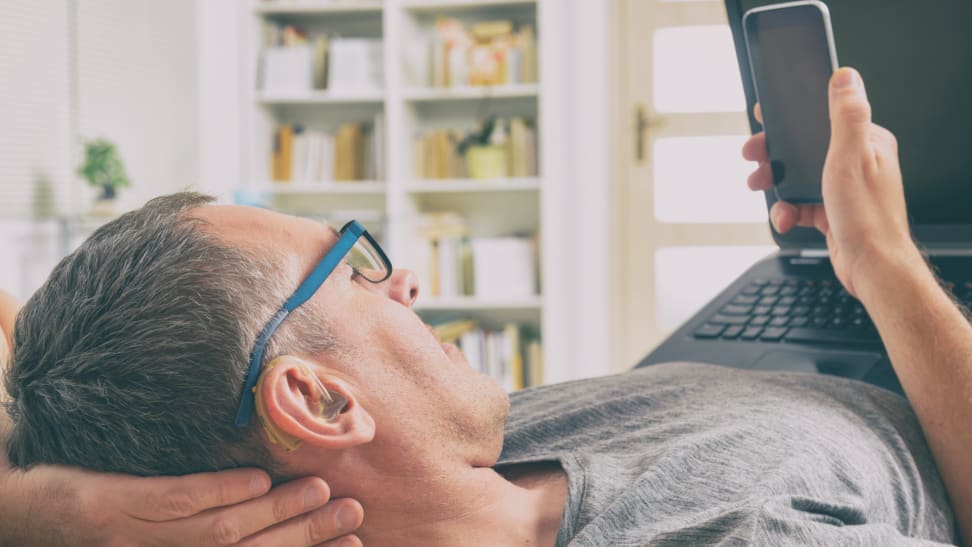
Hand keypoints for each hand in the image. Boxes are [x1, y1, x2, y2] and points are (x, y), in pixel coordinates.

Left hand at [0, 463, 363, 545]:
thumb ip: (202, 530)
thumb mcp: (154, 543)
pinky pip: (174, 502)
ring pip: (221, 532)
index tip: (354, 545)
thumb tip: (262, 507)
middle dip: (307, 538)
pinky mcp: (111, 510)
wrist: (18, 515)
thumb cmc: (93, 535)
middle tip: (353, 517)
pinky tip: (256, 479)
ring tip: (322, 493)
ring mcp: (136, 543)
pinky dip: (219, 491)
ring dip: (278, 513)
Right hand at [742, 67, 922, 296]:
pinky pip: (801, 203)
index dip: (791, 118)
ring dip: (776, 185)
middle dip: (774, 155)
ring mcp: (845, 187)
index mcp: (867, 142)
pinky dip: (787, 210)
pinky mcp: (834, 210)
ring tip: (761, 188)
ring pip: (798, 177)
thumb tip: (846, 76)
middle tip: (753, 158)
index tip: (766, 118)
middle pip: (805, 148)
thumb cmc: (866, 217)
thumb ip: (847, 115)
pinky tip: (786, 218)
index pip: (824, 117)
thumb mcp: (851, 157)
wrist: (871, 268)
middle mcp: (858, 162)